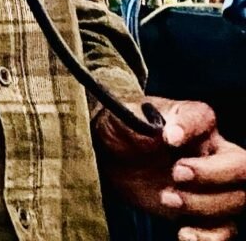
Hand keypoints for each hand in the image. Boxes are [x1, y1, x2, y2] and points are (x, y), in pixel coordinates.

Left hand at [94, 97, 245, 239]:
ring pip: (236, 199)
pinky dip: (210, 236)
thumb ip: (140, 121)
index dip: (189, 129)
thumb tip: (165, 133)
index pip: (204, 118)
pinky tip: (184, 233)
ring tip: (167, 198)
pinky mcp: (203, 209)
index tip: (168, 139)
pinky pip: (226, 228)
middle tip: (176, 174)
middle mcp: (210, 149)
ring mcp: (211, 182)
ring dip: (204, 205)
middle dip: (213, 175)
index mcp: (192, 118)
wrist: (113, 157)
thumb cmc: (122, 129)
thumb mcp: (123, 117)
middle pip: (240, 165)